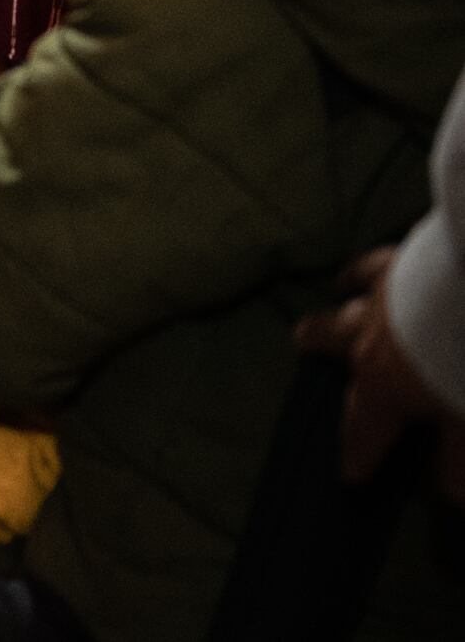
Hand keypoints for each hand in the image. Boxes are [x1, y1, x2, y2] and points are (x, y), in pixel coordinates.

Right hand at [295, 248, 463, 498]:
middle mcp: (366, 337)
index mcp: (380, 382)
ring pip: (348, 297)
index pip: (362, 428)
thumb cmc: (461, 363)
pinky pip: (374, 264)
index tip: (350, 475)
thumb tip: (450, 491)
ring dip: (342, 300)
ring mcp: (380, 295)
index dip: (357, 455)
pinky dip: (367, 269)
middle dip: (317, 343)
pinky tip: (362, 268)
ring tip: (337, 291)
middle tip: (304, 341)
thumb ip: (457, 457)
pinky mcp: (401, 262)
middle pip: (330, 338)